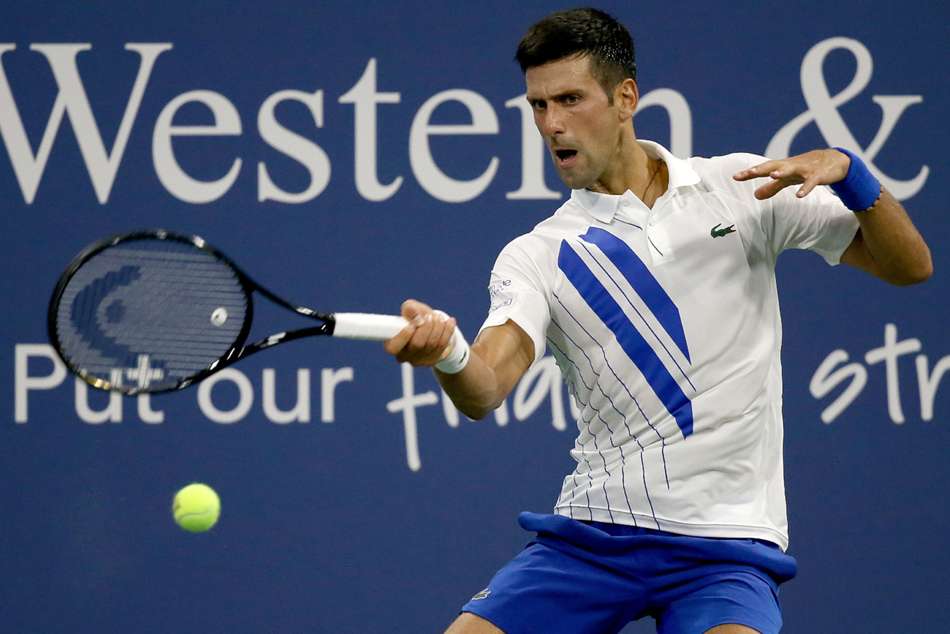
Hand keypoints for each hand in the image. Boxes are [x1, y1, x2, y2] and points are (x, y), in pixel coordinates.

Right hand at [383, 299, 457, 365]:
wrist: (430, 328)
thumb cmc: (416, 317)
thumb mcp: (410, 309)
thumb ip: (410, 308)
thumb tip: (414, 313)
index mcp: (393, 344)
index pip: (393, 347)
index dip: (403, 336)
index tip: (412, 324)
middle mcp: (405, 356)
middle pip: (417, 344)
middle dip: (426, 327)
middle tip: (429, 316)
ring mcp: (420, 360)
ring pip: (432, 344)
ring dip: (438, 327)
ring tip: (438, 317)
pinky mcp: (433, 360)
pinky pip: (443, 346)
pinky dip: (447, 331)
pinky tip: (449, 322)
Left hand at [732, 149, 849, 199]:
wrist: (834, 160)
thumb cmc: (805, 169)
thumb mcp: (787, 179)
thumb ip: (771, 187)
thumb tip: (755, 195)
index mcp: (782, 167)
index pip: (762, 169)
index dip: (749, 173)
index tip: (735, 177)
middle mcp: (791, 166)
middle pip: (774, 166)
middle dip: (761, 169)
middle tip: (750, 172)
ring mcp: (804, 169)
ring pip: (792, 169)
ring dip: (782, 171)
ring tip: (773, 175)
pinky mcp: (818, 175)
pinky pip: (811, 182)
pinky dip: (806, 188)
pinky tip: (799, 196)